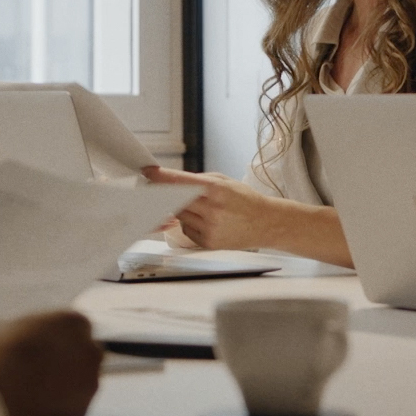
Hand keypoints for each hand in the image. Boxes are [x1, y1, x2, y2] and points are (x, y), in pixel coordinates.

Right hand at [0, 311, 103, 415]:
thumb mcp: (7, 327)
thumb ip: (29, 333)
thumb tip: (28, 340)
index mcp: (74, 322)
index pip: (77, 328)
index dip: (59, 339)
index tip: (44, 348)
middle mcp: (90, 350)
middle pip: (87, 354)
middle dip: (70, 362)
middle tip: (43, 371)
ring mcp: (89, 383)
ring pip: (83, 383)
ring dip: (67, 386)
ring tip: (35, 392)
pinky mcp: (81, 411)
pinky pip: (74, 406)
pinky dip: (61, 408)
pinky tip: (37, 408)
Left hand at [143, 166, 279, 250]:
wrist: (266, 223)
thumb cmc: (245, 200)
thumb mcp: (224, 182)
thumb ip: (197, 181)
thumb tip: (170, 180)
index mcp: (217, 190)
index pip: (181, 182)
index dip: (162, 177)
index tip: (149, 172)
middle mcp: (212, 210)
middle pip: (175, 200)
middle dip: (167, 193)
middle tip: (160, 188)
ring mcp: (210, 228)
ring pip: (179, 215)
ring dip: (180, 208)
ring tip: (199, 206)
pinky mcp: (208, 242)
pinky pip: (187, 229)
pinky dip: (189, 223)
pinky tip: (205, 220)